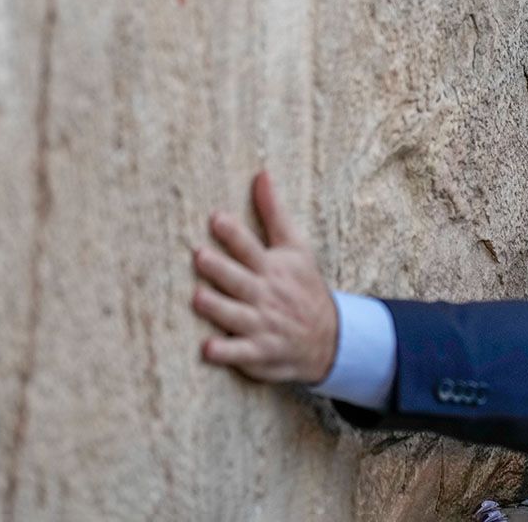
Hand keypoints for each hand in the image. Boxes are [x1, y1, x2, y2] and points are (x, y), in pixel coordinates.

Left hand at [191, 170, 336, 383]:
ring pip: (236, 315)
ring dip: (218, 308)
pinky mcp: (258, 352)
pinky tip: (208, 349)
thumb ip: (274, 213)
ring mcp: (262, 324)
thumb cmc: (303, 286)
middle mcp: (265, 294)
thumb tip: (261, 174)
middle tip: (199, 256)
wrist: (330, 337)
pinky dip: (226, 352)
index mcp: (272, 267)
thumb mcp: (295, 247)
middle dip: (221, 269)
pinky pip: (241, 353)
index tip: (216, 218)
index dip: (234, 234)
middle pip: (239, 280)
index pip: (251, 248)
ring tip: (198, 298)